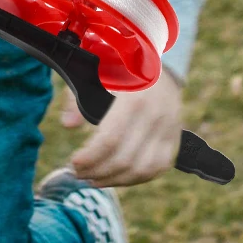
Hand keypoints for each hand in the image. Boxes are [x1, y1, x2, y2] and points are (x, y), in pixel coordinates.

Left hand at [61, 69, 182, 188]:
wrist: (154, 62)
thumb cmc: (117, 69)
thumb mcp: (94, 75)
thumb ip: (77, 99)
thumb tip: (68, 125)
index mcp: (133, 98)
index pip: (110, 140)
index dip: (90, 157)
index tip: (74, 162)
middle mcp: (155, 115)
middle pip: (125, 159)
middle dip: (98, 171)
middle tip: (79, 173)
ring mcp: (168, 128)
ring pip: (143, 169)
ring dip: (116, 180)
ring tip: (94, 179)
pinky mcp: (174, 138)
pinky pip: (158, 168)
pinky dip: (137, 178)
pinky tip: (116, 178)